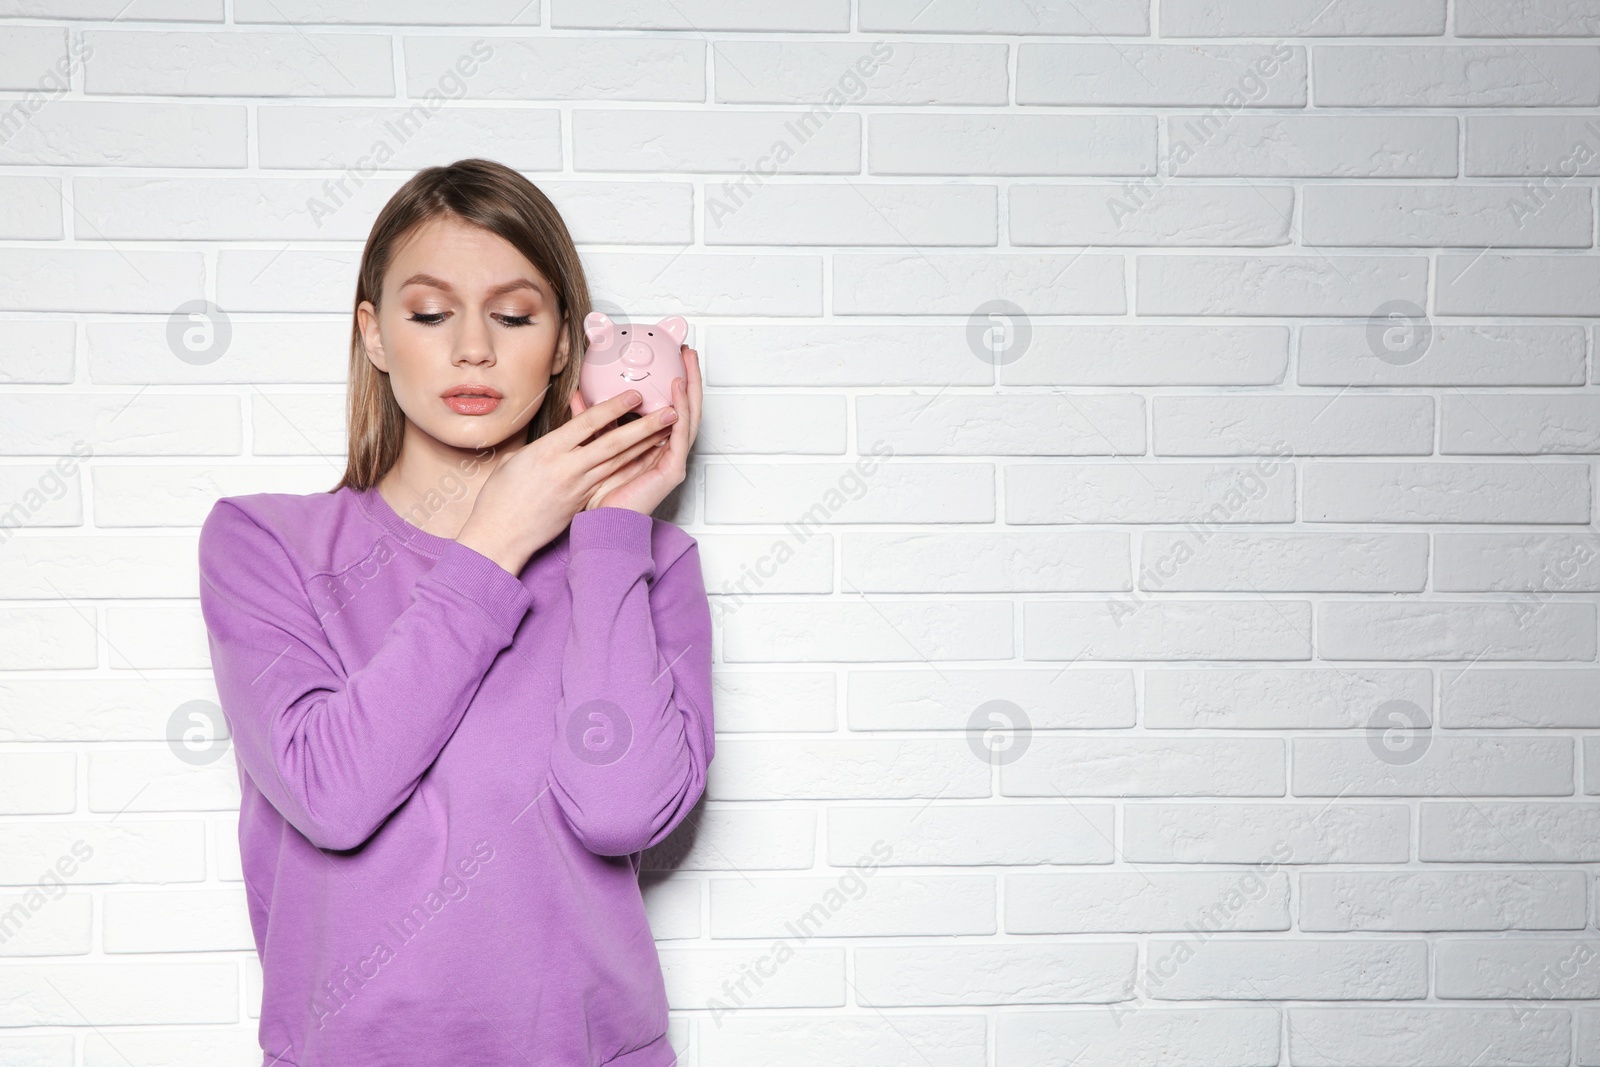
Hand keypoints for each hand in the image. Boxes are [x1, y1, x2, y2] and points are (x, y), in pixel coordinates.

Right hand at [455, 385, 681, 575]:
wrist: (499, 537)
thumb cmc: (500, 498)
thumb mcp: (516, 459)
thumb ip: (544, 444)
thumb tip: (560, 435)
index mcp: (547, 451)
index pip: (588, 424)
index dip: (614, 407)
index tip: (634, 396)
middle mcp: (568, 469)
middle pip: (613, 443)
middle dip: (644, 426)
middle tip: (667, 412)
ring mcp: (578, 488)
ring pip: (618, 463)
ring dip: (645, 445)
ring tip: (666, 431)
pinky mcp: (582, 503)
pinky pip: (611, 480)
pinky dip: (632, 467)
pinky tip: (647, 458)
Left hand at [568, 343, 701, 515]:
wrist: (600, 525)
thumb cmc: (598, 494)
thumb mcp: (594, 446)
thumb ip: (592, 421)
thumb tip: (579, 395)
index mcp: (653, 446)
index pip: (669, 408)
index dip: (672, 383)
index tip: (670, 358)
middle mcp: (666, 451)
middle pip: (685, 408)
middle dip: (689, 378)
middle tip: (688, 353)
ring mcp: (672, 460)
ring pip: (688, 418)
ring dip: (690, 388)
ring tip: (687, 364)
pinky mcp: (672, 470)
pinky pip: (680, 435)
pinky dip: (680, 410)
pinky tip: (677, 391)